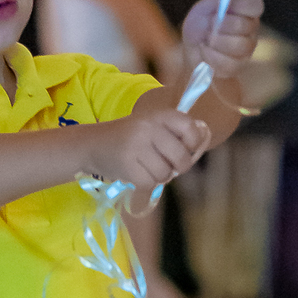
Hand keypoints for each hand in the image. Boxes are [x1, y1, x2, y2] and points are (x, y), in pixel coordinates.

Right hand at [89, 107, 210, 189]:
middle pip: (181, 158)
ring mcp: (136, 145)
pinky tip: (135, 171)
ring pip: (165, 173)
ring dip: (159, 176)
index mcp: (160, 114)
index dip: (193, 144)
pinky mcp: (126, 164)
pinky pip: (149, 182)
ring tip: (146, 166)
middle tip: (168, 165)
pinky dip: (145, 182)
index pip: (190, 129)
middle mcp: (149, 126)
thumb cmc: (131, 138)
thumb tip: (204, 139)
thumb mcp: (153, 126)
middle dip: (178, 168)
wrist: (92, 144)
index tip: (185, 148)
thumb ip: (177, 133)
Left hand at [181, 0, 263, 78]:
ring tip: (206, 39)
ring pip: (240, 46)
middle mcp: (250, 28)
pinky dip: (211, 56)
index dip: (240, 5)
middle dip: (220, 25)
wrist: (191, 49)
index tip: (225, 7)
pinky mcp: (237, 65)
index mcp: (245, 9)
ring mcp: (246, 48)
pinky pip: (229, 63)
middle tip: (209, 25)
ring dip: (216, 41)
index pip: (255, 4)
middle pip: (244, 26)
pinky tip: (205, 51)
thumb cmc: (200, 24)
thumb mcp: (205, 7)